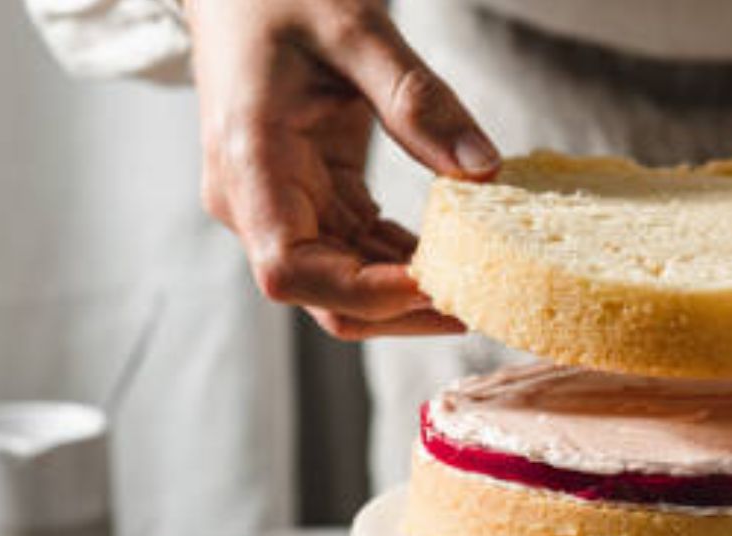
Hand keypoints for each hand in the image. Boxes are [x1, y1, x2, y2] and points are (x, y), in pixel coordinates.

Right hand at [188, 0, 498, 338]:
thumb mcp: (353, 27)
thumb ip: (416, 98)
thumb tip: (482, 170)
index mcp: (248, 162)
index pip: (291, 269)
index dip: (363, 291)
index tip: (433, 282)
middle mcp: (254, 201)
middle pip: (325, 297)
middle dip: (401, 310)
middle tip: (481, 300)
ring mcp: (280, 207)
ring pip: (345, 288)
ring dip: (410, 294)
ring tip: (482, 286)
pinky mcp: (310, 200)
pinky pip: (359, 253)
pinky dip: (405, 261)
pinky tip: (456, 257)